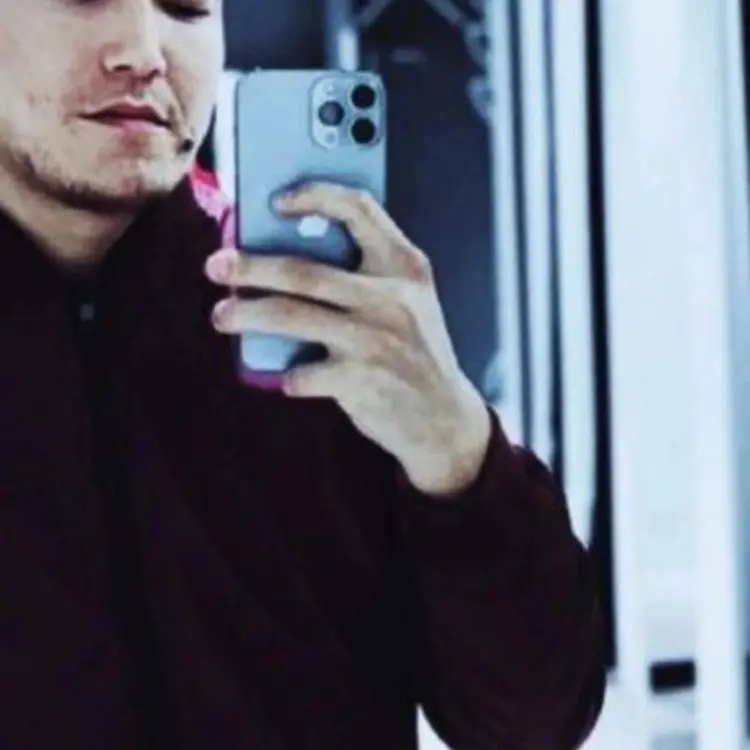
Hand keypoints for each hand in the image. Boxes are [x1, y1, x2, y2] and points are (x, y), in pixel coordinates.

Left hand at [204, 182, 490, 498]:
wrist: (444, 417)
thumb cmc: (415, 353)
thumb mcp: (410, 302)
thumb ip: (369, 276)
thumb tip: (291, 258)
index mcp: (403, 266)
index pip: (359, 209)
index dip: (315, 196)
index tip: (278, 201)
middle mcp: (389, 297)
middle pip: (304, 270)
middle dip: (251, 266)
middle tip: (216, 265)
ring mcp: (373, 338)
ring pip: (291, 316)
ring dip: (247, 314)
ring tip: (221, 315)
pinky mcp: (360, 379)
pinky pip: (302, 373)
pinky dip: (287, 375)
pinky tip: (283, 378)